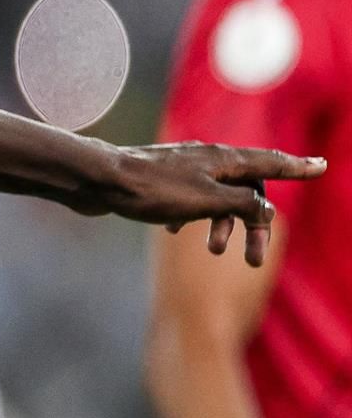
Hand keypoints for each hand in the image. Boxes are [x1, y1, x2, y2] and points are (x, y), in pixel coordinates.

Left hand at [87, 143, 325, 267]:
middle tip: (255, 260)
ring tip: (216, 253)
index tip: (321, 166)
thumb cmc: (152, 190)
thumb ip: (243, 204)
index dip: (296, 168)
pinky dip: (192, 216)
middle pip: (246, 189)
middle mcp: (206, 157)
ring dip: (223, 225)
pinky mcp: (160, 179)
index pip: (270, 163)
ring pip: (217, 196)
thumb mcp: (207, 201)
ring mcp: (182, 167)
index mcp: (223, 159)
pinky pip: (189, 198)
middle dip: (254, 225)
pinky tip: (174, 232)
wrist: (97, 180)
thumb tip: (267, 210)